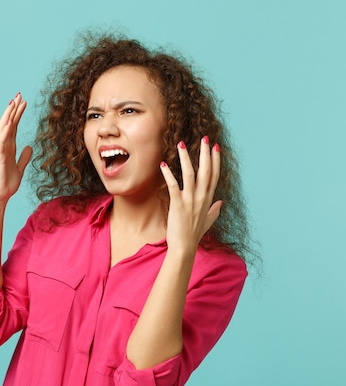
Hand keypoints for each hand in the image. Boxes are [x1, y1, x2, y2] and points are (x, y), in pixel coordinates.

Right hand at [0, 93, 32, 204]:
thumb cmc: (7, 183)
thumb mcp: (20, 168)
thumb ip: (24, 157)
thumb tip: (29, 147)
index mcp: (9, 147)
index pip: (14, 126)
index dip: (18, 114)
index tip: (23, 101)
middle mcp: (4, 146)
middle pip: (8, 123)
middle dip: (14, 109)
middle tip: (19, 94)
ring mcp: (0, 150)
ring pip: (3, 129)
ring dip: (8, 115)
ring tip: (13, 102)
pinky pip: (1, 142)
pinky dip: (5, 131)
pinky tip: (9, 121)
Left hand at [160, 137, 221, 252]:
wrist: (184, 247)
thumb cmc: (194, 234)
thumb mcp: (208, 221)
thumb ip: (214, 211)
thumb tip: (221, 203)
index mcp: (208, 199)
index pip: (214, 175)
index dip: (215, 160)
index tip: (216, 146)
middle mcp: (202, 197)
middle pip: (205, 170)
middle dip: (205, 153)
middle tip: (205, 138)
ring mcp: (190, 200)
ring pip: (190, 174)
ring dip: (186, 158)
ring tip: (181, 144)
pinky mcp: (178, 204)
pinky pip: (173, 186)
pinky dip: (168, 174)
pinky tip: (164, 165)